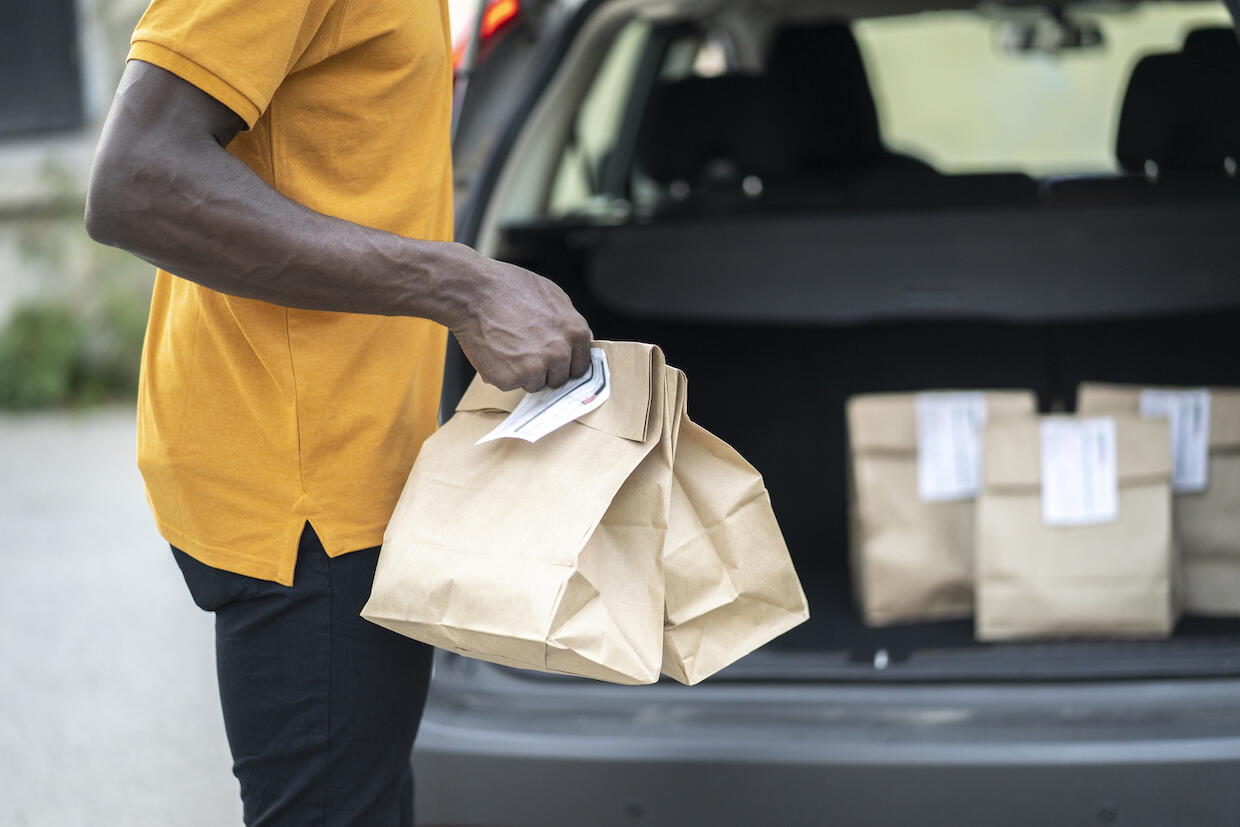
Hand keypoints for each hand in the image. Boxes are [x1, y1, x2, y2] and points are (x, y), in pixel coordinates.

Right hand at [445, 247, 592, 392]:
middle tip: (524, 350)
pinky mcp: (511, 379)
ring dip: (523, 373)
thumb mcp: (554, 296)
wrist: (474, 292)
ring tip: (508, 346)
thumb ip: (570, 322)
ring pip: (535, 384)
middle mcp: (560, 353)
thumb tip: (582, 341)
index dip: (566, 364)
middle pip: (559, 379)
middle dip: (545, 370)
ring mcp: (536, 368)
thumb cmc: (510, 288)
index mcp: (576, 333)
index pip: (581, 365)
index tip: (555, 362)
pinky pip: (511, 385)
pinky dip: (502, 374)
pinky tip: (495, 351)